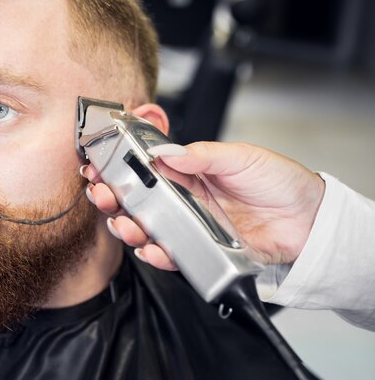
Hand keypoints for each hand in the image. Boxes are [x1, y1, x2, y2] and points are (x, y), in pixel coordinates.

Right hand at [81, 141, 325, 270]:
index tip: (98, 166)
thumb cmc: (278, 181)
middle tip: (100, 195)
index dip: (119, 168)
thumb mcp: (241, 157)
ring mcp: (189, 226)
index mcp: (188, 172)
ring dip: (128, 226)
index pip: (144, 169)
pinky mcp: (200, 250)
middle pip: (137, 200)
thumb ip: (202, 155)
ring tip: (124, 222)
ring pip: (147, 228)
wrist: (309, 219)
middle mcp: (183, 199)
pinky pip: (171, 254)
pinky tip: (148, 247)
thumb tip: (166, 152)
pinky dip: (155, 254)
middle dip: (113, 198)